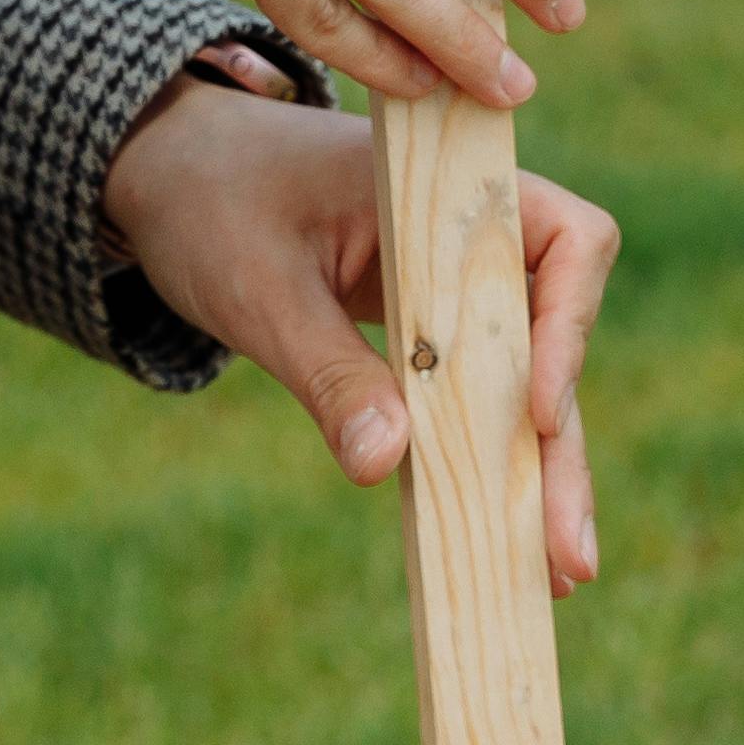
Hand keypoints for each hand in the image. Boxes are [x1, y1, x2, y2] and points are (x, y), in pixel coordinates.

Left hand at [105, 74, 619, 594]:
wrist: (172, 173)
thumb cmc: (215, 204)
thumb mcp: (262, 288)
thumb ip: (327, 368)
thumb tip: (385, 466)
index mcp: (451, 185)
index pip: (569, 238)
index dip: (570, 327)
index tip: (538, 413)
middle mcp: (474, 234)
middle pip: (558, 335)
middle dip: (564, 445)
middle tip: (569, 553)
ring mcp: (458, 288)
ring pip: (526, 380)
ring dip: (541, 471)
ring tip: (557, 571)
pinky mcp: (432, 335)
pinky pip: (477, 398)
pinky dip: (489, 463)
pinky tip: (505, 542)